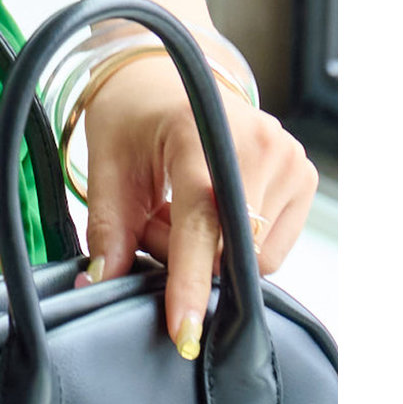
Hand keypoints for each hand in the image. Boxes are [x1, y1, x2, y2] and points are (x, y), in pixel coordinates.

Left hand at [78, 55, 321, 356]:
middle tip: (150, 224)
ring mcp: (288, 158)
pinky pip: (271, 244)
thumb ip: (108, 228)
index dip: (188, 282)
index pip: (201, 225)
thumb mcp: (107, 164)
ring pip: (255, 257)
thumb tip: (100, 286)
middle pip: (231, 252)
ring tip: (175, 211)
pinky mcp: (302, 175)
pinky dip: (234, 243)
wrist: (165, 71)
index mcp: (200, 134)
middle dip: (186, 259)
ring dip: (211, 253)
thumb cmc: (132, 115)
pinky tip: (205, 209)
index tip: (184, 332)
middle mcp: (258, 145)